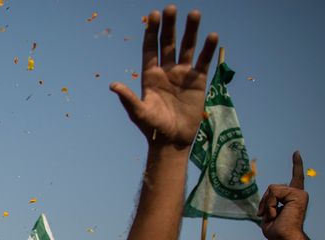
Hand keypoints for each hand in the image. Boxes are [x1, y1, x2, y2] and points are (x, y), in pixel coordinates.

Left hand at [110, 7, 216, 149]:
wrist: (171, 141)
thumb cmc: (152, 128)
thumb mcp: (139, 113)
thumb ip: (128, 98)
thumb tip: (113, 85)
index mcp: (150, 76)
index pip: (150, 48)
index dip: (151, 32)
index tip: (153, 15)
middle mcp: (166, 71)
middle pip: (168, 43)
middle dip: (169, 26)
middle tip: (171, 8)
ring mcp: (183, 74)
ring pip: (187, 48)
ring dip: (190, 31)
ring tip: (194, 13)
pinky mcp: (198, 81)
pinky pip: (203, 61)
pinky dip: (208, 50)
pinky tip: (212, 36)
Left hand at [259, 151, 316, 239]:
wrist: (284, 239)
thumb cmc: (276, 232)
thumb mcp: (268, 214)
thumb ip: (269, 202)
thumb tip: (267, 198)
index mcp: (293, 198)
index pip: (295, 178)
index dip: (296, 165)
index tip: (296, 153)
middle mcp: (298, 194)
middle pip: (272, 188)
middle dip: (265, 201)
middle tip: (268, 216)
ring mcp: (299, 193)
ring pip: (273, 189)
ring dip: (267, 204)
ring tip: (274, 216)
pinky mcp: (298, 195)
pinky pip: (274, 193)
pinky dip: (270, 204)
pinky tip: (275, 214)